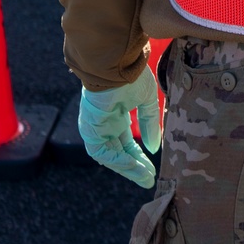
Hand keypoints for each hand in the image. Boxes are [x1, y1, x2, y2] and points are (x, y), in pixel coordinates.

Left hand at [78, 67, 162, 188]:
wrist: (115, 64)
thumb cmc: (131, 76)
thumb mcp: (147, 101)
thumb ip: (149, 124)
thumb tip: (154, 147)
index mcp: (117, 115)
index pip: (126, 143)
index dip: (139, 157)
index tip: (152, 169)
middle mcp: (105, 124)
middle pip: (118, 152)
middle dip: (134, 167)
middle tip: (149, 179)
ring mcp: (96, 127)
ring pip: (110, 155)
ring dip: (126, 167)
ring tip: (144, 176)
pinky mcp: (90, 129)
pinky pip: (101, 151)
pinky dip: (117, 160)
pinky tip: (133, 165)